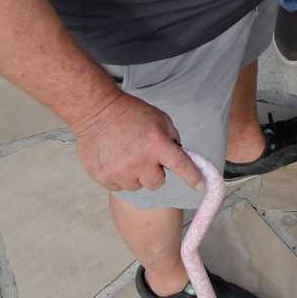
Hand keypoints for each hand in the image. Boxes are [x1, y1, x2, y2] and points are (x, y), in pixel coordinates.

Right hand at [73, 93, 202, 191]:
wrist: (96, 111)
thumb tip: (179, 156)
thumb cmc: (129, 112)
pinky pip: (119, 186)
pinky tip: (114, 159)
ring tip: (126, 155)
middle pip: (157, 182)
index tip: (199, 185)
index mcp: (157, 143)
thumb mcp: (159, 118)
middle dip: (155, 172)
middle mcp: (140, 161)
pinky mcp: (104, 177)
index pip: (181, 165)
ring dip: (135, 175)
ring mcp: (120, 171)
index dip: (193, 177)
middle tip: (145, 157)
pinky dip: (119, 176)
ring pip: (137, 186)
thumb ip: (172, 138)